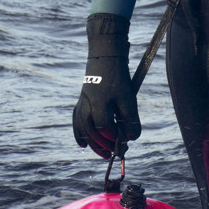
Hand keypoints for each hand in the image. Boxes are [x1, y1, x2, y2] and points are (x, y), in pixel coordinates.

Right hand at [71, 13, 141, 157]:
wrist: (104, 54)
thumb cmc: (118, 76)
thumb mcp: (128, 96)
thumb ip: (130, 119)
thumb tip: (132, 138)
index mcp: (99, 106)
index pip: (105, 130)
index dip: (115, 138)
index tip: (124, 143)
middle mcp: (87, 107)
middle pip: (92, 133)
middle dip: (103, 145)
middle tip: (112, 154)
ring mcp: (82, 104)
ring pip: (83, 129)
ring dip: (92, 143)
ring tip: (101, 153)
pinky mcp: (81, 101)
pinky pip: (76, 122)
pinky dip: (79, 134)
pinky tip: (83, 144)